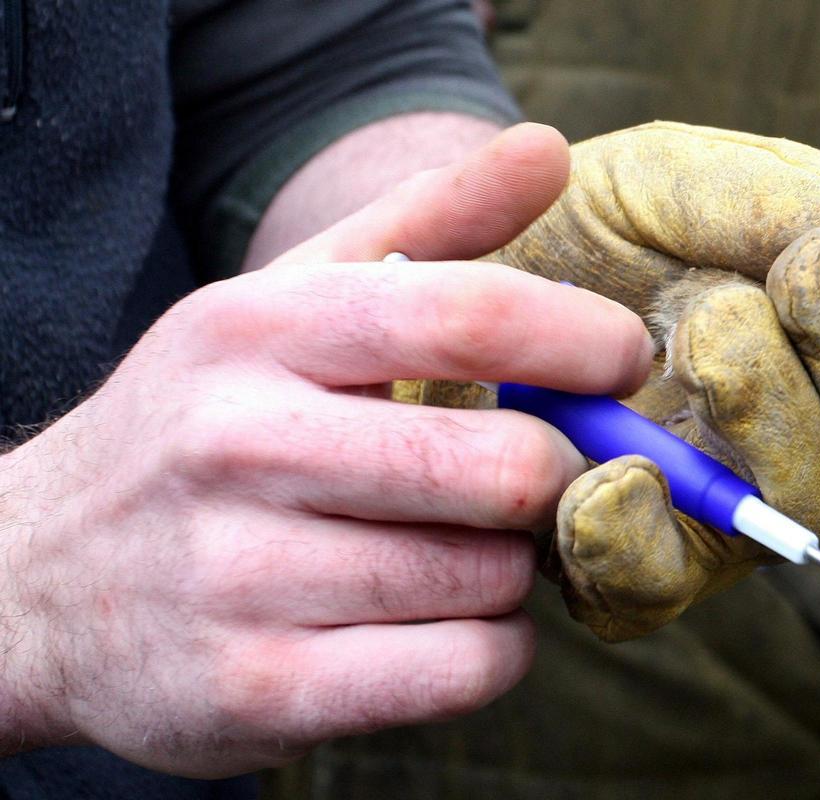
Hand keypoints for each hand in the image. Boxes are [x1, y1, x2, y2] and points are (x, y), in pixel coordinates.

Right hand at [0, 123, 652, 774]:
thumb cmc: (204, 426)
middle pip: (501, 467)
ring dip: (511, 567)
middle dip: (551, 477)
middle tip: (533, 475)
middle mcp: (239, 446)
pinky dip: (492, 649)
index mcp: (259, 331)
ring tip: (460, 546)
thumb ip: (426, 224)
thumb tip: (545, 150)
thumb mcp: (286, 304)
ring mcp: (241, 580)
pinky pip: (461, 672)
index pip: (466, 313)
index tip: (620, 362)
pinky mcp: (259, 692)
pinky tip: (449, 621)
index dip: (578, 341)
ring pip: (487, 579)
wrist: (36, 581)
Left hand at [488, 122, 819, 639]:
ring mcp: (729, 509)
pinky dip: (637, 533)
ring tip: (691, 334)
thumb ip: (791, 199)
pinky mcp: (630, 560)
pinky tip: (608, 474)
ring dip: (765, 410)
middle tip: (771, 281)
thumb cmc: (591, 223)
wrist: (459, 273)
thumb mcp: (684, 173)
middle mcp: (816, 439)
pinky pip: (658, 584)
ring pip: (808, 509)